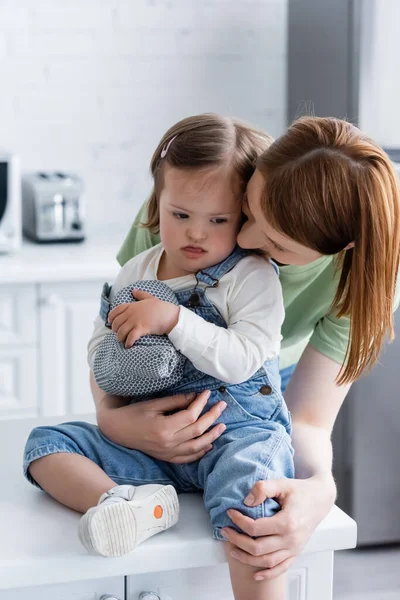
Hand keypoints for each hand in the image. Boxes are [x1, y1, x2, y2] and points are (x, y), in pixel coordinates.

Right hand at [97, 389, 226, 462]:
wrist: (117, 429)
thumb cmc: (134, 413)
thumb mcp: (154, 403)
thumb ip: (175, 401)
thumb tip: (195, 397)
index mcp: (164, 428)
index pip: (190, 416)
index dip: (201, 404)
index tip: (207, 393)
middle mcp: (167, 443)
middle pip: (197, 431)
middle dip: (212, 417)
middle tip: (222, 406)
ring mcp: (167, 453)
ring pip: (196, 447)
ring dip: (211, 436)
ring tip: (222, 426)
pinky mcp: (166, 457)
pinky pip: (187, 458)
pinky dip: (199, 453)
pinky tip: (209, 445)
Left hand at [108, 290, 179, 346]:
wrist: (170, 315)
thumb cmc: (161, 307)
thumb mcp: (150, 298)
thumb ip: (140, 294)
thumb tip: (133, 290)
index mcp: (132, 305)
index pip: (116, 310)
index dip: (111, 317)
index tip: (109, 322)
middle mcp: (132, 313)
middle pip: (117, 323)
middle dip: (115, 330)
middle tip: (118, 334)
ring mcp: (136, 321)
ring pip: (121, 331)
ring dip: (120, 337)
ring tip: (123, 341)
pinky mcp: (141, 329)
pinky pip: (130, 337)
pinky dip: (128, 342)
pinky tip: (128, 345)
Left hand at [222, 475, 335, 580]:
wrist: (320, 499)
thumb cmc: (300, 490)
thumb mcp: (281, 483)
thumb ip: (263, 488)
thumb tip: (246, 502)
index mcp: (287, 522)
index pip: (255, 527)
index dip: (239, 521)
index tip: (230, 512)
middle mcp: (291, 539)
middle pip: (257, 548)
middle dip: (237, 540)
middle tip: (225, 530)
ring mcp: (294, 548)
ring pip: (266, 562)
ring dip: (246, 558)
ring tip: (231, 548)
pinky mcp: (296, 552)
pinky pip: (281, 568)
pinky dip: (267, 574)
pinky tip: (255, 575)